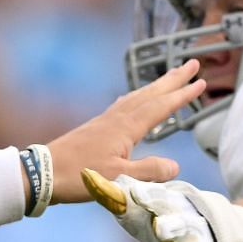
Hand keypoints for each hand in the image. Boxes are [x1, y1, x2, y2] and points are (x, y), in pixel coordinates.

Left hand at [45, 62, 204, 202]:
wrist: (42, 173)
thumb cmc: (80, 176)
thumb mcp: (119, 177)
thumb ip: (149, 171)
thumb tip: (175, 166)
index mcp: (125, 127)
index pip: (160, 106)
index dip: (181, 94)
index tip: (200, 81)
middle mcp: (116, 118)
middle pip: (150, 93)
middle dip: (172, 79)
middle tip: (191, 64)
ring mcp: (104, 121)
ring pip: (137, 97)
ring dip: (156, 86)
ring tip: (170, 78)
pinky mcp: (95, 128)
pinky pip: (124, 105)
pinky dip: (137, 97)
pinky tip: (135, 101)